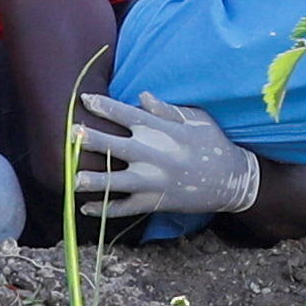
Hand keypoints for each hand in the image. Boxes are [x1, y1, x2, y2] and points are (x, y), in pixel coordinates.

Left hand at [69, 92, 259, 216]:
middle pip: (118, 146)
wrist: (233, 180)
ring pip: (118, 182)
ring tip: (74, 179)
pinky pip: (126, 208)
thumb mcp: (196, 120)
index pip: (129, 115)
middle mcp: (156, 156)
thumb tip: (141, 96)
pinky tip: (86, 207)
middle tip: (71, 134)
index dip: (105, 106)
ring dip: (95, 181)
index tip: (85, 99)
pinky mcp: (156, 202)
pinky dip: (106, 209)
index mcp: (164, 132)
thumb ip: (167, 110)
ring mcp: (155, 182)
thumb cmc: (214, 144)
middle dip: (94, 140)